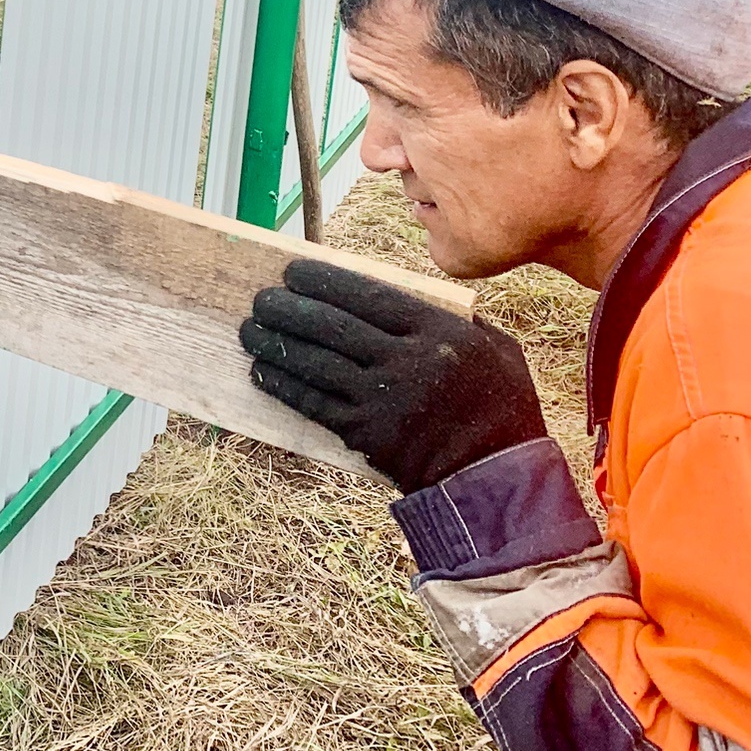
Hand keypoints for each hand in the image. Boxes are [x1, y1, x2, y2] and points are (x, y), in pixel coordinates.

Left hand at [239, 258, 546, 492]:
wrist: (495, 478)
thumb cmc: (501, 409)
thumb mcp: (497, 349)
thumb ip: (456, 319)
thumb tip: (408, 295)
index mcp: (437, 332)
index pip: (366, 295)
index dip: (322, 281)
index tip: (293, 271)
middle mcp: (406, 362)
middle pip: (331, 326)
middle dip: (288, 308)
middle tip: (260, 298)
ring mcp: (382, 400)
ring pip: (315, 362)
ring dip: (275, 344)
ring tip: (249, 330)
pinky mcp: (366, 434)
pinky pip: (314, 403)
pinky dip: (284, 385)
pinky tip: (261, 371)